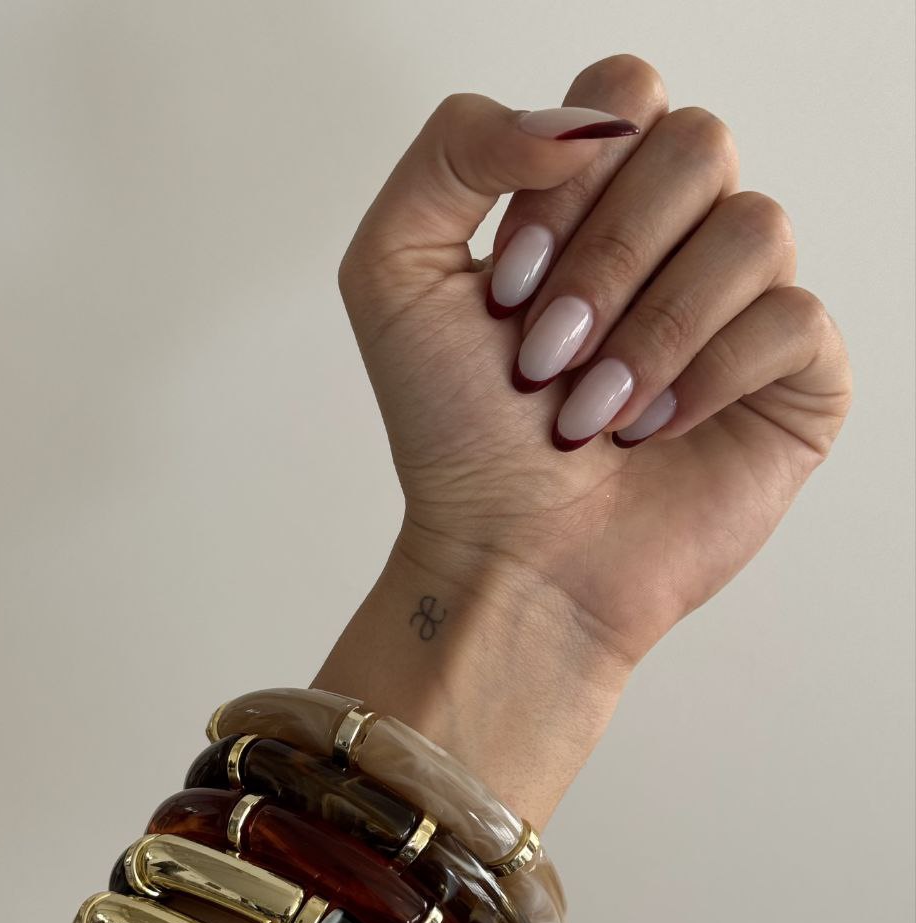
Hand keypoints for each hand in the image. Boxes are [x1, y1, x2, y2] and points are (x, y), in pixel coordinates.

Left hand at [337, 55, 851, 668]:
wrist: (506, 556)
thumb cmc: (454, 432)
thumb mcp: (394, 271)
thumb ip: (454, 149)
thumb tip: (584, 122)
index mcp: (598, 197)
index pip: (626, 97)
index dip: (570, 179)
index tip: (507, 289)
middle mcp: (679, 237)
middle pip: (700, 147)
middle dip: (606, 261)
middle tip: (544, 359)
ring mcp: (743, 305)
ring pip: (756, 229)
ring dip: (653, 329)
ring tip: (591, 414)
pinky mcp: (796, 378)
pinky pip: (795, 320)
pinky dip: (711, 375)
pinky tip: (652, 432)